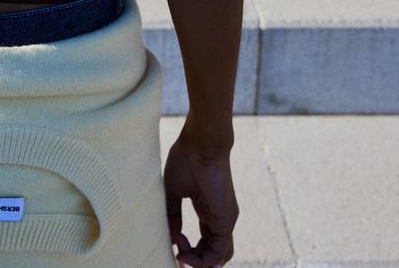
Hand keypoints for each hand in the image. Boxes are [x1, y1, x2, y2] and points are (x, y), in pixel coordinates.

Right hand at [163, 126, 238, 267]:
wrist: (201, 143)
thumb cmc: (186, 158)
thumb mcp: (173, 191)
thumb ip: (173, 216)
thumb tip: (172, 239)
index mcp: (208, 209)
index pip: (205, 242)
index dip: (190, 251)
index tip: (173, 247)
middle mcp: (219, 217)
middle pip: (213, 253)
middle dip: (196, 261)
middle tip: (178, 259)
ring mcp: (225, 219)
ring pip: (219, 256)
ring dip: (200, 263)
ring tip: (181, 256)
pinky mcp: (226, 220)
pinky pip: (220, 252)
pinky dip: (204, 260)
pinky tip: (185, 254)